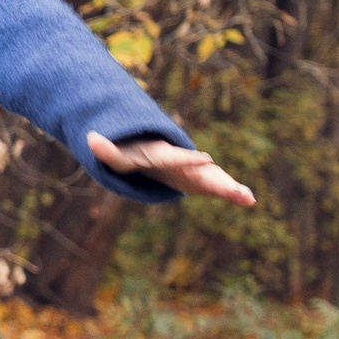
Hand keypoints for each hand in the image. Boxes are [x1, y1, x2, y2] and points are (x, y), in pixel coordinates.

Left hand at [86, 131, 256, 208]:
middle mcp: (185, 163)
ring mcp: (195, 172)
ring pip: (214, 179)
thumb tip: (90, 138)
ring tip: (247, 198)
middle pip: (202, 171)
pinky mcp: (201, 181)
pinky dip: (232, 193)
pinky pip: (217, 187)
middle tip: (234, 186)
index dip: (189, 159)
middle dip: (217, 178)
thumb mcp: (119, 156)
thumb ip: (107, 150)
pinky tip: (249, 200)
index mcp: (165, 156)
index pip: (177, 158)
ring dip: (230, 188)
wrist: (154, 154)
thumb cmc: (135, 156)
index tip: (207, 159)